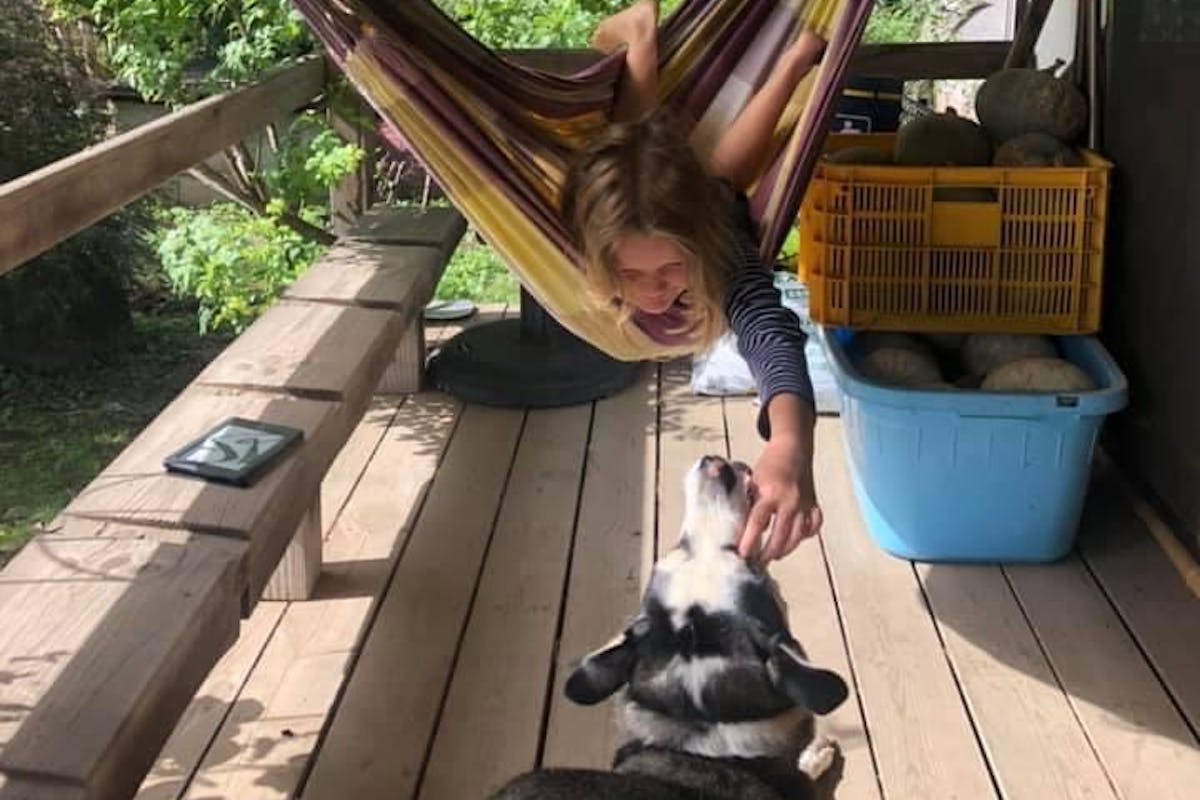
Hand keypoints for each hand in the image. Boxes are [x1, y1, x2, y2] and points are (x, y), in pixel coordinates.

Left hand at [738, 435, 822, 563]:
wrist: (793, 448)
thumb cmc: (770, 464)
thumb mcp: (753, 481)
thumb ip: (750, 504)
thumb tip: (744, 529)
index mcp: (770, 493)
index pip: (758, 522)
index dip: (750, 540)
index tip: (743, 555)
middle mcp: (790, 500)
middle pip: (780, 535)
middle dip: (768, 553)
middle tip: (758, 563)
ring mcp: (805, 504)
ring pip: (797, 536)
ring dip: (785, 549)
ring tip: (774, 555)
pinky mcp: (814, 504)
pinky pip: (813, 526)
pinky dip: (805, 535)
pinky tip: (795, 538)